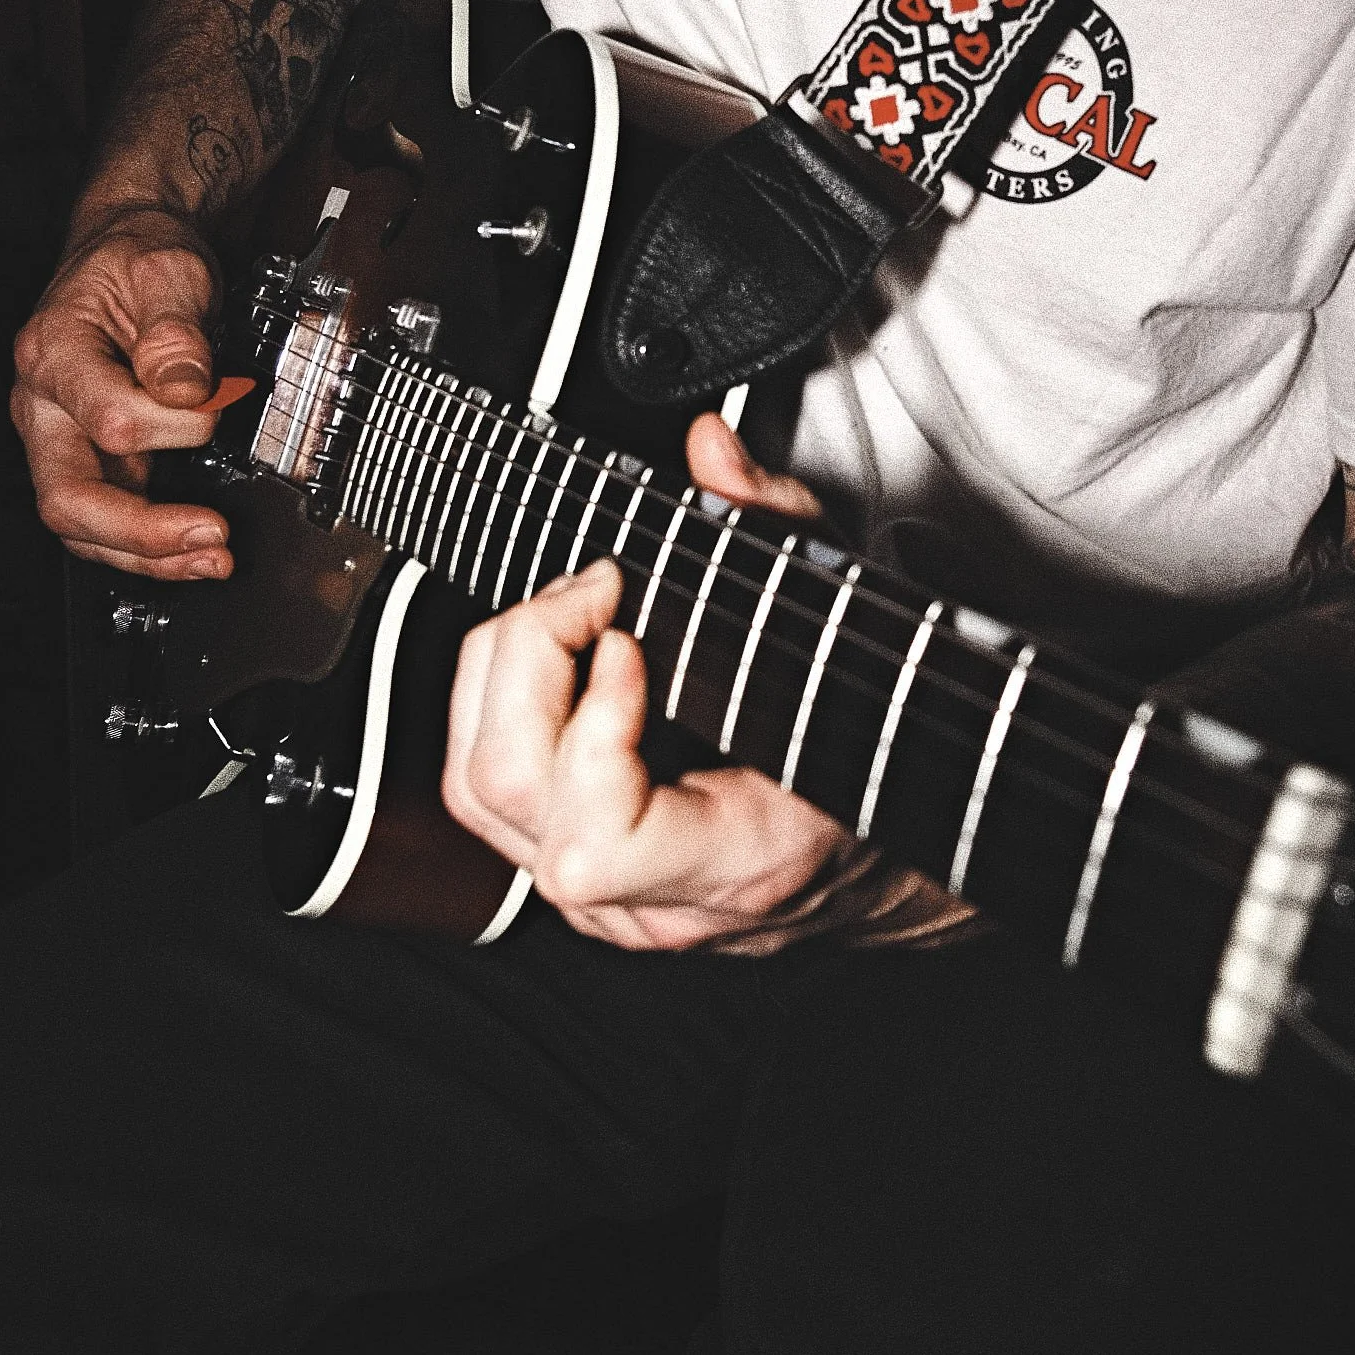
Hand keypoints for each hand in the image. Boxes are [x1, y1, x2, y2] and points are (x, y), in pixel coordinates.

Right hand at [12, 212, 233, 579]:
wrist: (130, 252)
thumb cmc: (140, 257)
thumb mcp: (168, 268)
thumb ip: (176, 329)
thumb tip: (184, 387)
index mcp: (53, 352)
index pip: (108, 418)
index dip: (177, 424)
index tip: (220, 403)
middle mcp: (44, 405)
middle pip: (66, 497)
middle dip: (141, 531)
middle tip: (209, 534)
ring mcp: (62, 439)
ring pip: (82, 527)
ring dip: (148, 555)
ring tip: (212, 558)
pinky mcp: (91, 459)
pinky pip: (107, 522)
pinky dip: (151, 548)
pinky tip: (195, 552)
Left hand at [442, 413, 839, 947]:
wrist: (880, 865)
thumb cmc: (871, 753)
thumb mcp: (844, 630)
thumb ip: (776, 530)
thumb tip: (711, 452)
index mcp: (736, 862)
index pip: (596, 844)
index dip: (591, 727)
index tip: (630, 641)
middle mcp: (649, 901)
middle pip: (505, 793)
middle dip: (528, 658)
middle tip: (593, 594)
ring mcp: (599, 901)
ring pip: (474, 792)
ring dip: (503, 674)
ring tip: (574, 616)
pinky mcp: (566, 875)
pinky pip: (484, 795)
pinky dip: (502, 705)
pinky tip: (560, 659)